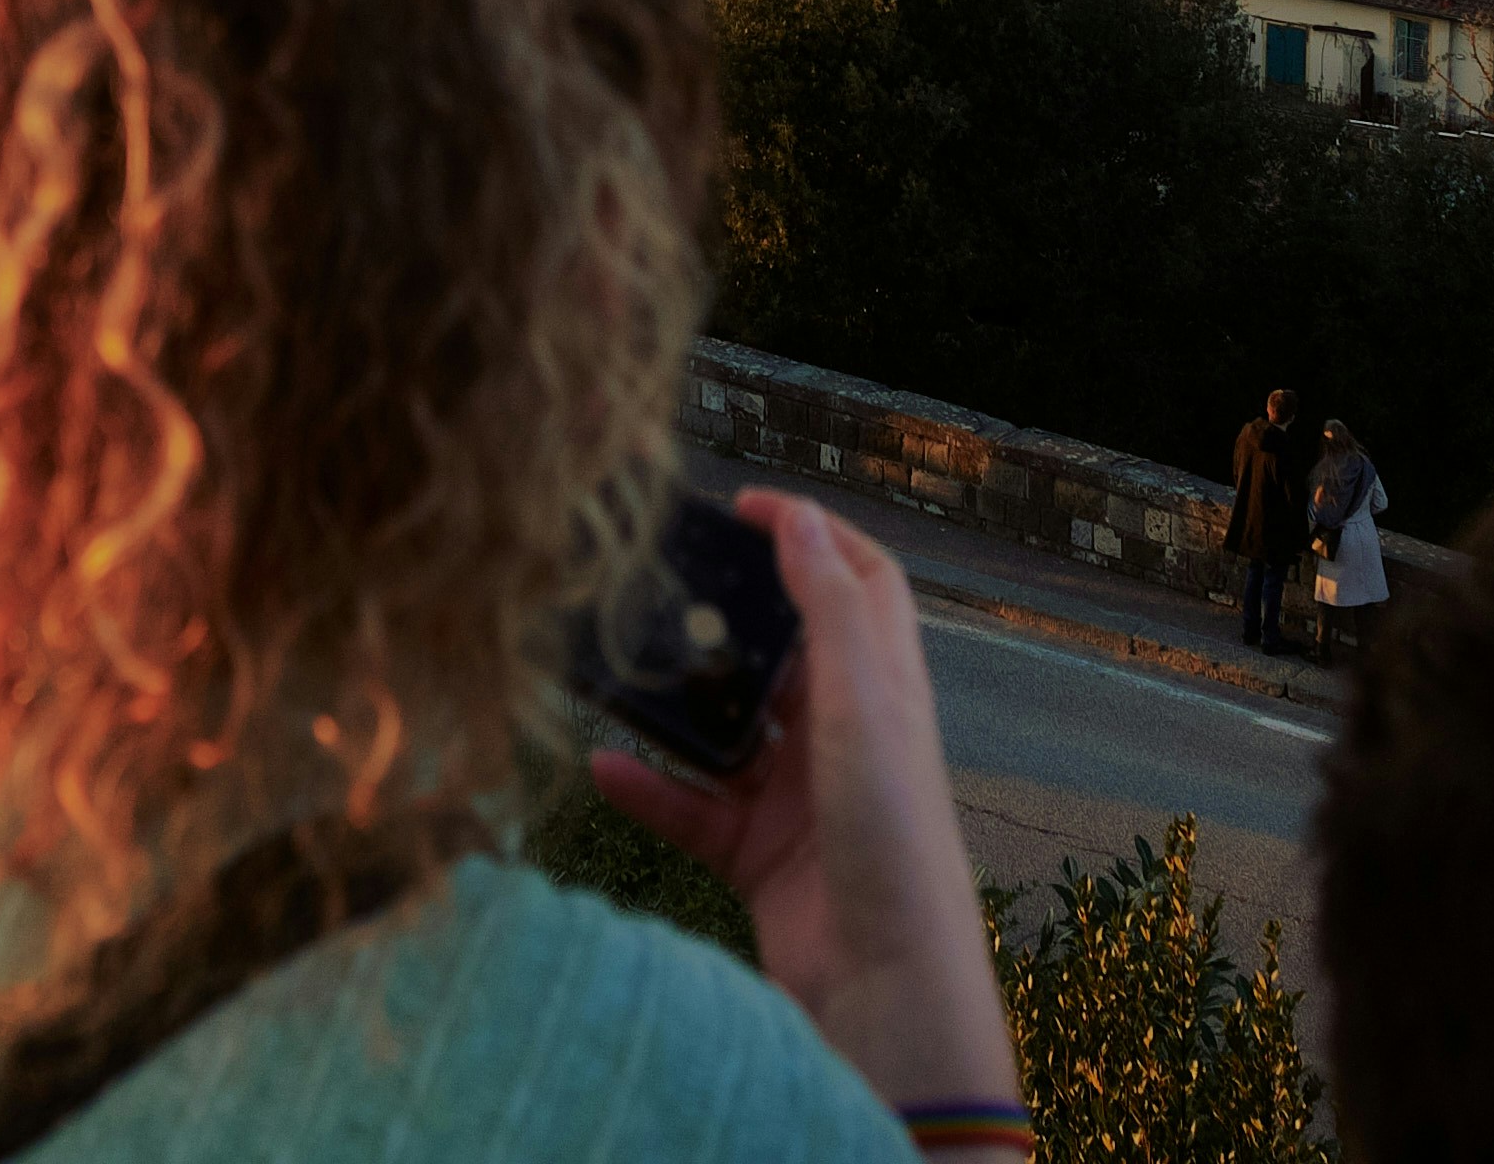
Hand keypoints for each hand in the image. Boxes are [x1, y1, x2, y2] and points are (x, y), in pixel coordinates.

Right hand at [588, 492, 1015, 1117]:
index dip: (812, 534)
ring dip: (673, 705)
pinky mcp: (759, 856)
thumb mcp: (862, 703)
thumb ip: (829, 610)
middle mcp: (843, 734)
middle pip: (780, 651)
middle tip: (655, 585)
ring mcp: (799, 797)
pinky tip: (602, 763)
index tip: (741, 507)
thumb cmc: (890, 832)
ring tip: (611, 668)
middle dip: (722, 617)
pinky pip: (692, 807)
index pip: (860, 583)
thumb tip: (801, 517)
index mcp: (883, 687)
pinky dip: (650, 787)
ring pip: (725, 731)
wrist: (884, 986)